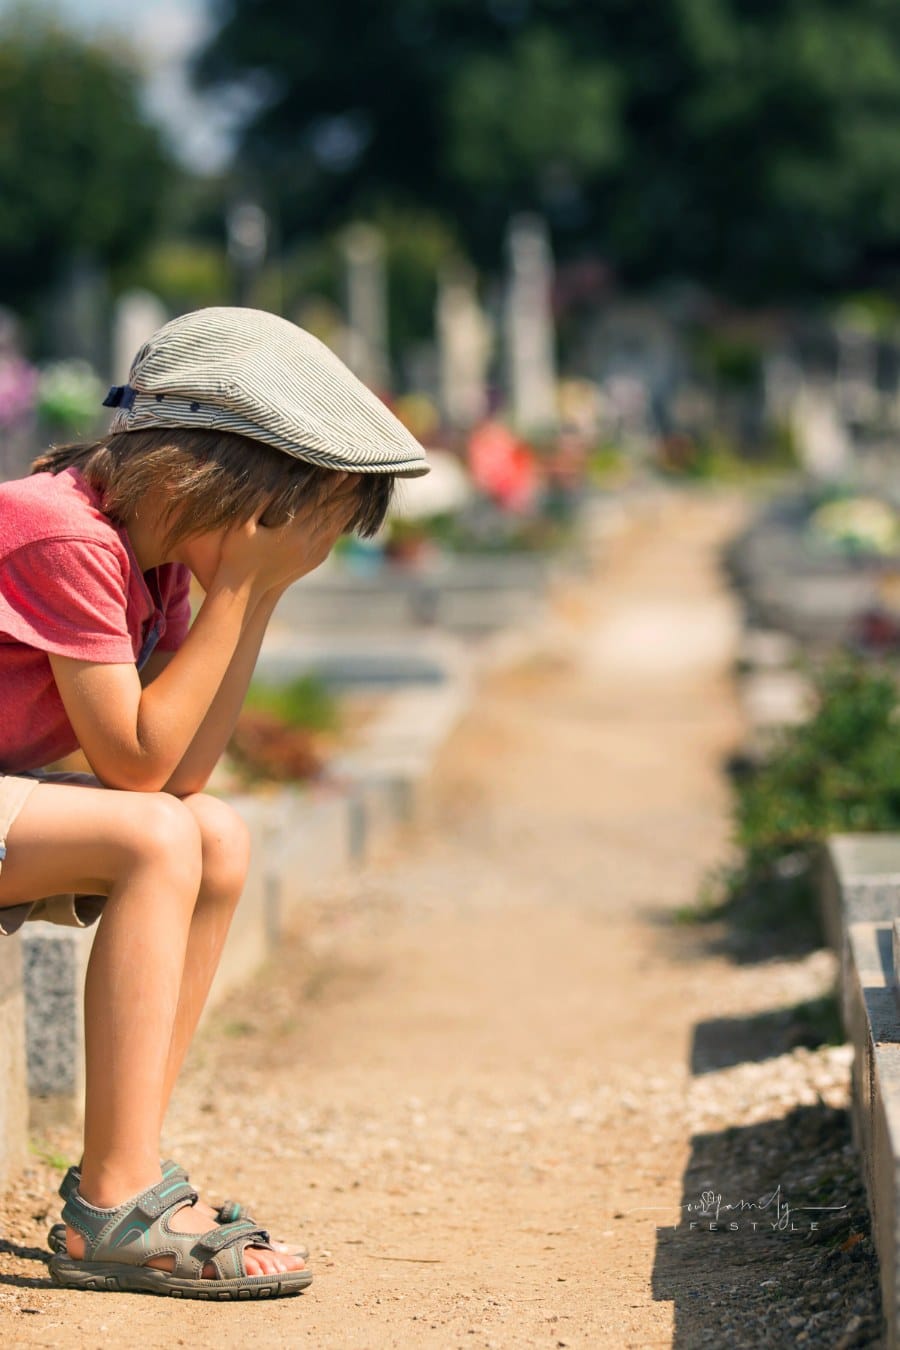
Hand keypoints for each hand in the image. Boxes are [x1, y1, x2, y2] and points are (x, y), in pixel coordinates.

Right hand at [213, 475, 360, 598]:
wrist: (244, 589)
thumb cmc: (237, 553)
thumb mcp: (240, 526)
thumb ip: (257, 503)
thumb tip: (272, 480)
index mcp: (289, 532)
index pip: (315, 502)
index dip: (329, 485)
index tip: (342, 469)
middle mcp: (305, 543)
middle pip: (330, 512)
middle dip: (345, 492)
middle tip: (360, 474)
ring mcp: (311, 553)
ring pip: (335, 526)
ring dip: (348, 508)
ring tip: (360, 491)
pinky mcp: (312, 560)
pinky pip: (331, 539)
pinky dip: (341, 525)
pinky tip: (347, 516)